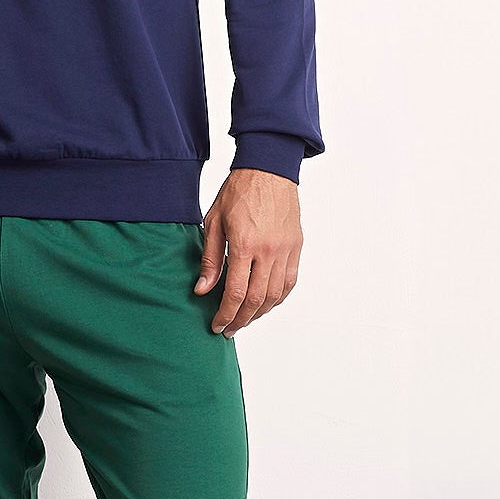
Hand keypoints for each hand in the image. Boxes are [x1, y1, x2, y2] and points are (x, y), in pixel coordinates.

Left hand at [195, 169, 302, 335]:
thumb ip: (210, 258)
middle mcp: (269, 250)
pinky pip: (290, 281)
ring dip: (260, 313)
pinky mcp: (296, 246)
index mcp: (245, 244)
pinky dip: (278, 298)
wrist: (268, 169)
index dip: (225, 314)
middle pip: (257, 300)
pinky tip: (266, 304)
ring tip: (245, 319)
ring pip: (276, 295)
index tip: (217, 325)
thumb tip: (203, 289)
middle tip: (229, 329)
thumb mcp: (214, 222)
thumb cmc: (238, 191)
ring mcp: (286, 249)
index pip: (236, 292)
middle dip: (241, 319)